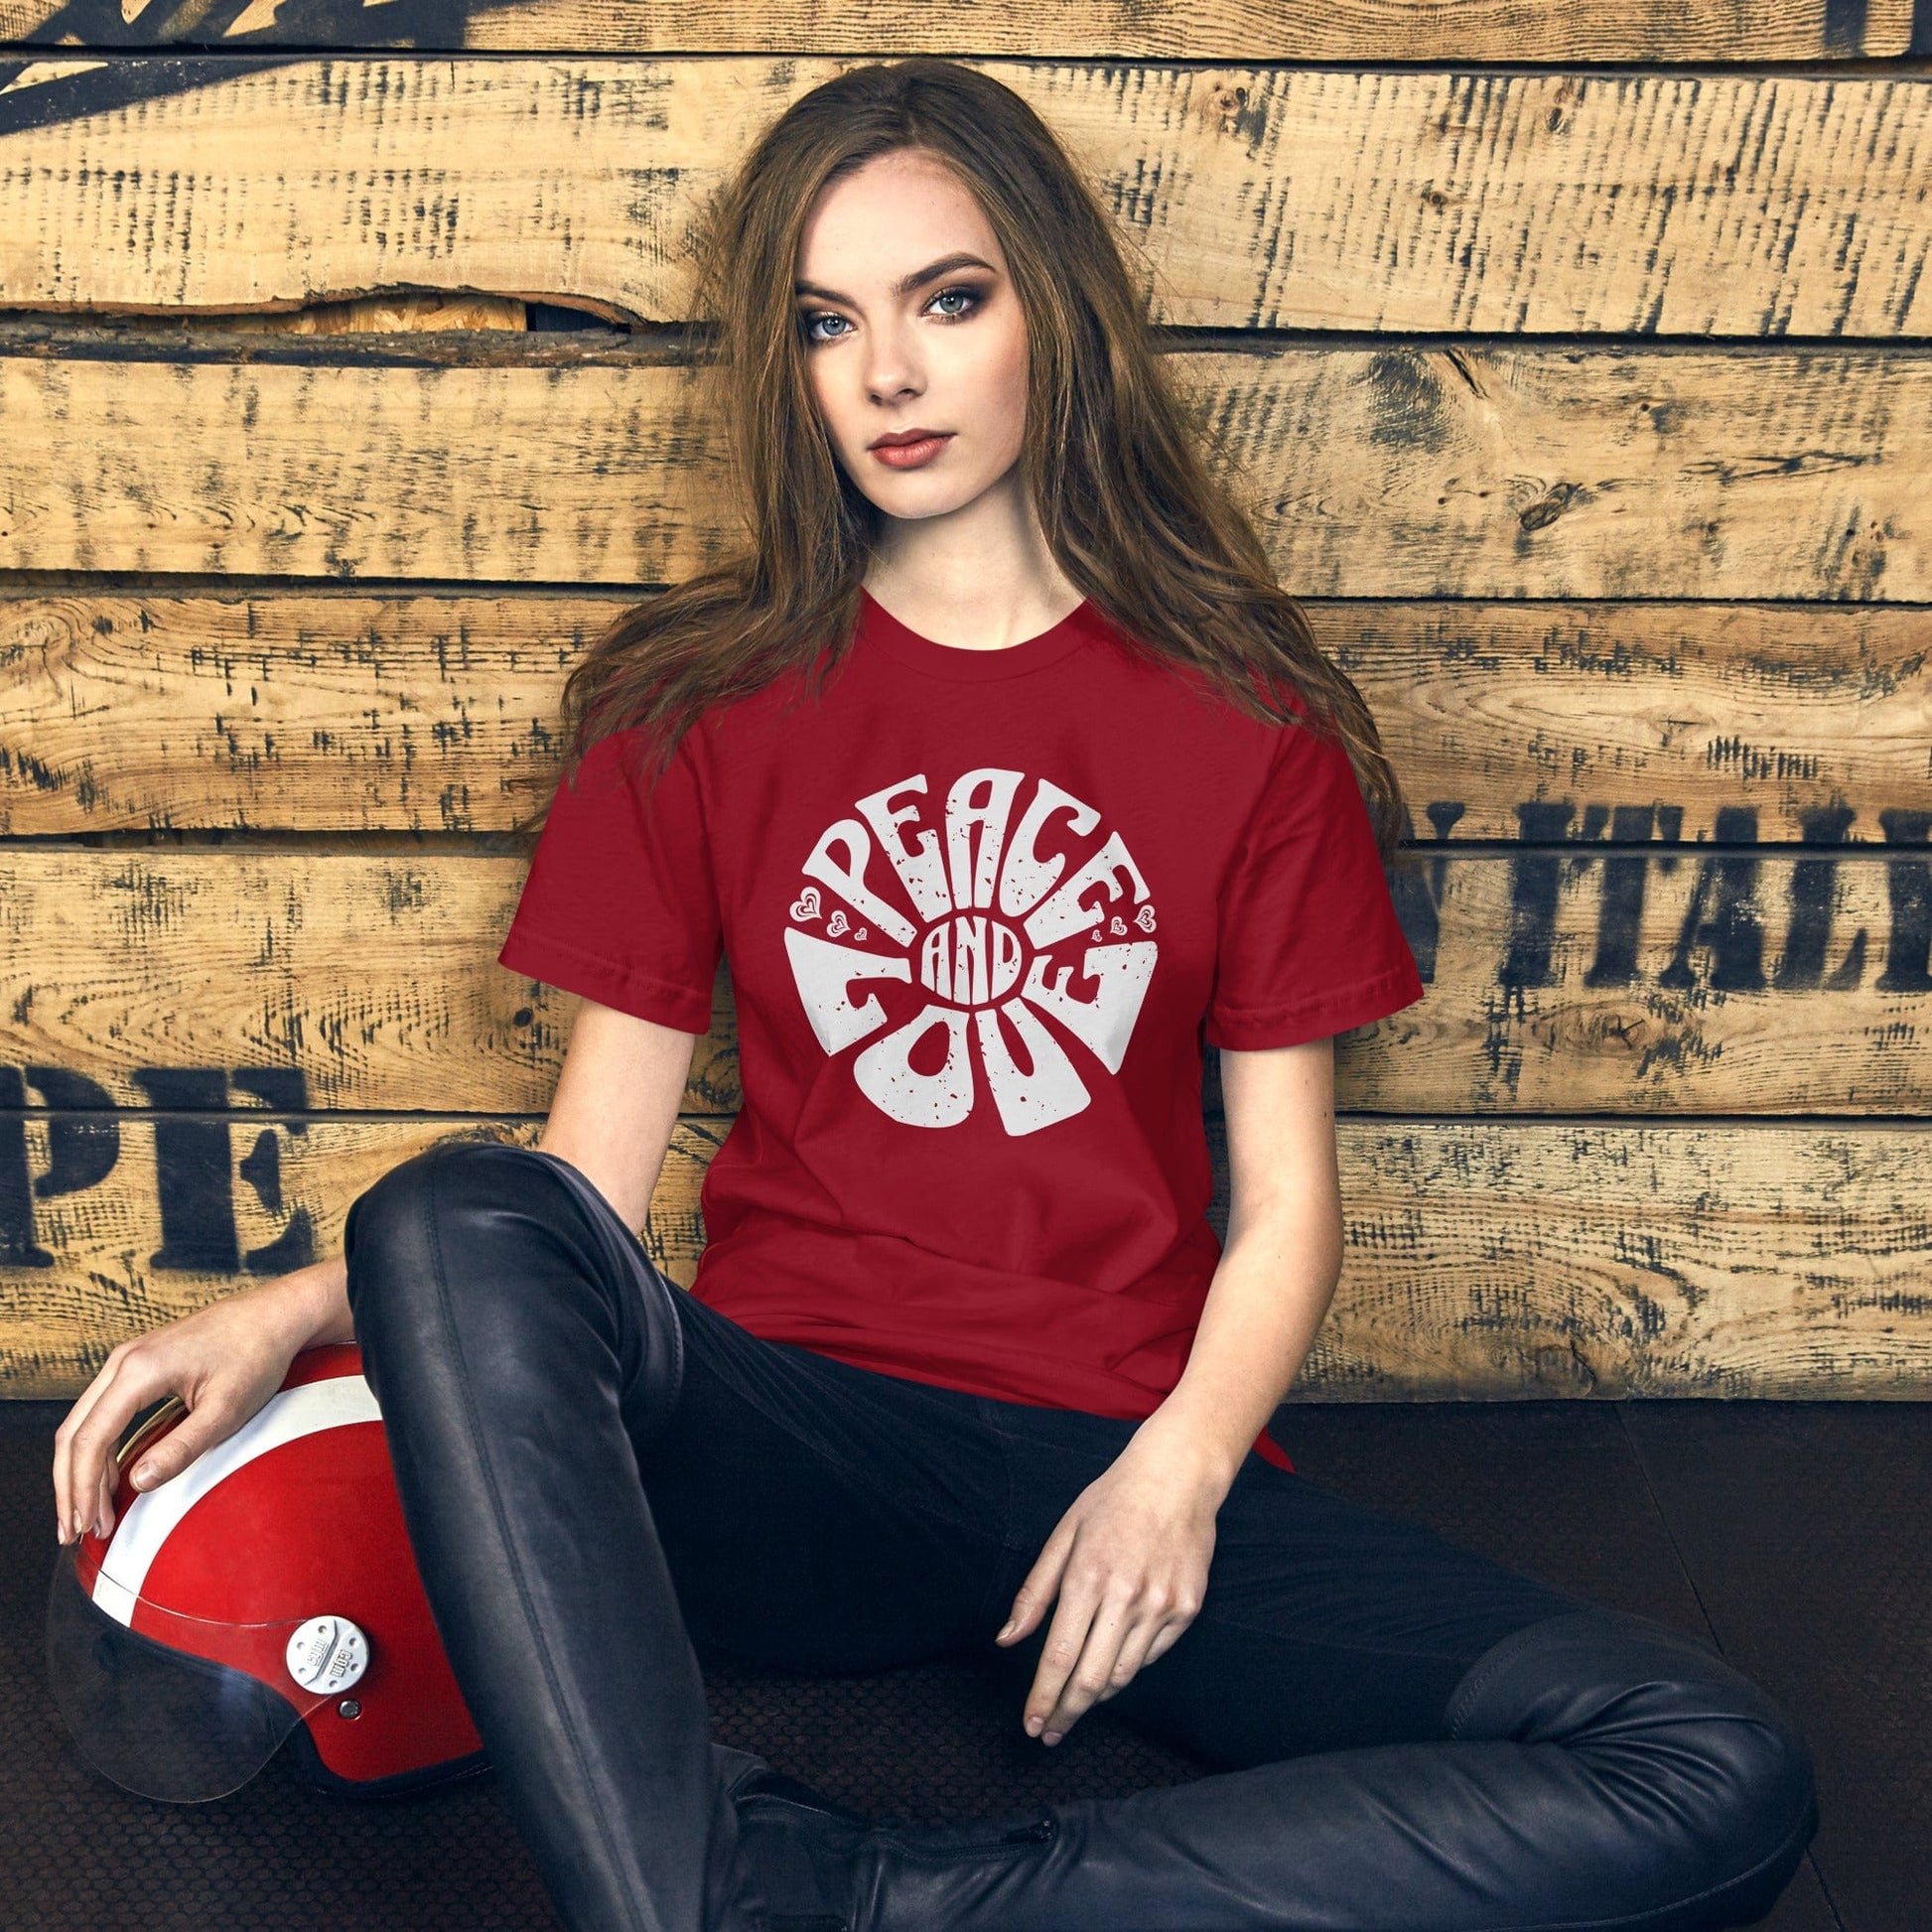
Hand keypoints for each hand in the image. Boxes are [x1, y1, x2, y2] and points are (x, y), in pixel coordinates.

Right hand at [52, 1276, 323, 1547]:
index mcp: (139, 1370)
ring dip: (79, 1470)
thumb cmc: (257, 1356)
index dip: (83, 1489)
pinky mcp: (139, 1364)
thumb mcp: (225, 1410)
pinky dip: (96, 1448)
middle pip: (74, 1432)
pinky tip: (106, 1478)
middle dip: (70, 1486)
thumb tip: (137, 1482)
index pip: (91, 1439)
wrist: (275, 1314)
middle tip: (75, 1531)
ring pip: (83, 1422)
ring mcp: (128, 1359)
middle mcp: (123, 1361)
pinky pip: (102, 1411)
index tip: (87, 1526)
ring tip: (86, 1514)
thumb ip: (181, 1447)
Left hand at [992, 1415, 1224, 1745]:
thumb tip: (1006, 1640)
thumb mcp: (1064, 1534)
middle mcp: (1126, 1597)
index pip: (1059, 1656)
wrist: (1178, 1476)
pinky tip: (1111, 1665)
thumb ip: (1034, 1592)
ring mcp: (1161, 1605)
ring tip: (1076, 1701)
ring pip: (1123, 1674)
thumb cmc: (1112, 1501)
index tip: (1031, 1725)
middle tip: (1050, 1732)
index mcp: (1088, 1577)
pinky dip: (1127, 1668)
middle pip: (1091, 1678)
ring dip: (1096, 1696)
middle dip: (1066, 1712)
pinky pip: (1151, 1656)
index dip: (1043, 1698)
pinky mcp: (1187, 1609)